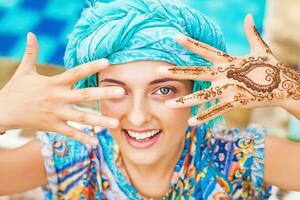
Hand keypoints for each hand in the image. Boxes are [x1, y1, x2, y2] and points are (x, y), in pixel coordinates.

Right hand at [0, 33, 124, 144]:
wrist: (3, 111)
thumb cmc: (16, 89)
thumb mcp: (24, 70)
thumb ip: (31, 53)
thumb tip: (30, 34)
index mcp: (54, 83)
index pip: (75, 72)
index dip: (90, 67)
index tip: (107, 62)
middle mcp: (57, 98)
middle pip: (84, 96)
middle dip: (103, 94)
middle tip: (122, 92)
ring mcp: (56, 114)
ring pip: (81, 118)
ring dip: (99, 121)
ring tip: (116, 124)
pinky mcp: (52, 126)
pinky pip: (70, 133)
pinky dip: (82, 138)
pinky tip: (96, 143)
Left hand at [157, 15, 299, 125]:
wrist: (284, 85)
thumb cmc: (270, 67)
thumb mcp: (260, 48)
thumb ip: (252, 33)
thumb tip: (249, 16)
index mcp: (228, 61)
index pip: (205, 50)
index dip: (190, 44)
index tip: (174, 37)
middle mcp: (225, 74)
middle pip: (196, 72)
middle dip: (177, 71)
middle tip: (158, 70)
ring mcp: (229, 89)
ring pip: (203, 95)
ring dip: (185, 100)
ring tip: (168, 103)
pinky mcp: (235, 102)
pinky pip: (216, 111)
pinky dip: (204, 116)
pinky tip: (191, 122)